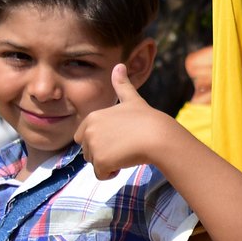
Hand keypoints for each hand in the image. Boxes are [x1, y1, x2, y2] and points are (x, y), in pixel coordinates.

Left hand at [74, 64, 178, 178]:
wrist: (158, 136)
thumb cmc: (148, 119)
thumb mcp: (133, 100)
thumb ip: (122, 86)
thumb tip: (119, 65)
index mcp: (93, 117)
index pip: (83, 136)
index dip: (101, 140)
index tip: (119, 137)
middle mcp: (89, 130)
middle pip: (88, 151)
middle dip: (103, 153)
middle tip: (124, 146)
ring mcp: (94, 146)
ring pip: (95, 163)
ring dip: (109, 163)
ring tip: (126, 153)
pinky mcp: (101, 161)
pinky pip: (101, 174)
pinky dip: (111, 173)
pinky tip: (124, 163)